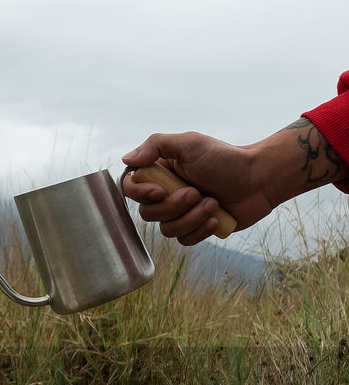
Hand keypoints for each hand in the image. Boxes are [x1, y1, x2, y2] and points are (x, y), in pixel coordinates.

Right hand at [121, 131, 278, 245]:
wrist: (259, 180)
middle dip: (174, 206)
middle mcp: (167, 193)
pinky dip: (200, 230)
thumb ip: (156, 145)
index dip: (140, 194)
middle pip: (147, 213)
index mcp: (162, 172)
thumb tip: (126, 159)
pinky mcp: (196, 228)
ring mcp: (181, 213)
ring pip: (166, 230)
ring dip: (191, 218)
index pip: (131, 187)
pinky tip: (217, 217)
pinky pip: (184, 241)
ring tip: (213, 203)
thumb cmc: (226, 159)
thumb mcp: (190, 143)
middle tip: (197, 192)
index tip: (159, 191)